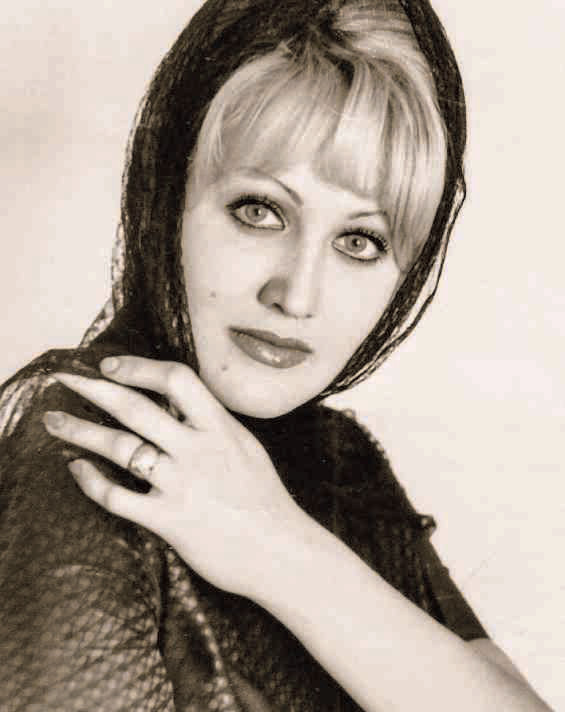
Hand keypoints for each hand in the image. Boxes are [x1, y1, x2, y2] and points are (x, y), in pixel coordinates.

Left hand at [42, 356, 301, 598]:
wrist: (280, 551)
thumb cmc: (265, 499)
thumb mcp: (246, 447)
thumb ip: (213, 425)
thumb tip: (181, 405)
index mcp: (220, 428)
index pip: (176, 380)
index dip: (139, 368)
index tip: (110, 366)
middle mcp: (198, 450)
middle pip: (137, 408)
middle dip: (94, 389)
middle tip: (63, 379)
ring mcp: (182, 484)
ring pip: (121, 448)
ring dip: (81, 431)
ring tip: (53, 421)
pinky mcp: (169, 520)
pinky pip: (118, 497)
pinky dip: (92, 482)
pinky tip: (76, 470)